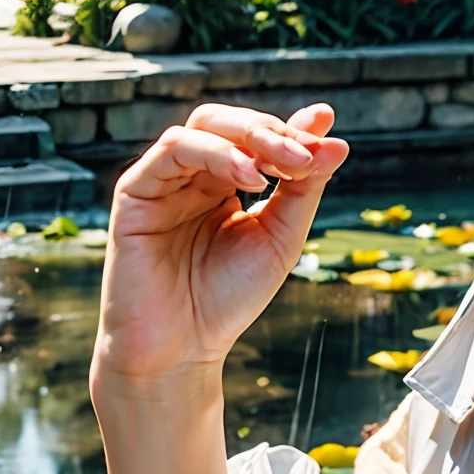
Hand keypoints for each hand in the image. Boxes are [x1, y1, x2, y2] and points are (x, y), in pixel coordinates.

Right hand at [94, 102, 349, 388]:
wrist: (180, 350)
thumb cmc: (227, 299)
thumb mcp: (280, 238)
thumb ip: (304, 189)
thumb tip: (337, 143)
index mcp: (224, 183)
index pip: (257, 137)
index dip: (292, 129)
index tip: (327, 132)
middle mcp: (192, 175)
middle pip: (230, 123)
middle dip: (273, 131)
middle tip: (306, 152)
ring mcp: (163, 180)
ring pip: (204, 126)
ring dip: (251, 137)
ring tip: (285, 164)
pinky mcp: (135, 192)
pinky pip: (173, 149)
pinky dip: (216, 152)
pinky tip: (249, 177)